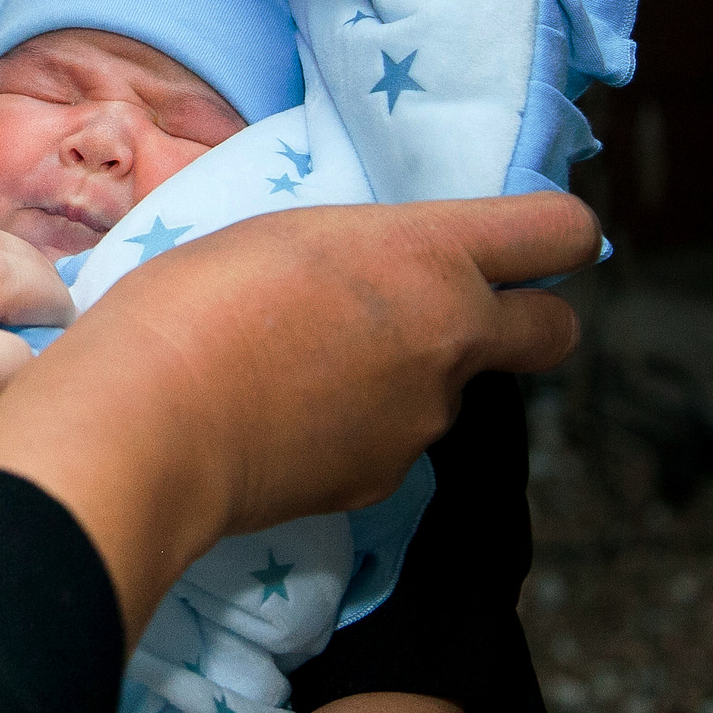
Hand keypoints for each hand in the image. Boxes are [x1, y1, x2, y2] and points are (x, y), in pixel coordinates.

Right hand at [0, 190, 594, 636]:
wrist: (150, 421)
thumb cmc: (196, 299)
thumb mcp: (290, 233)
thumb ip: (367, 254)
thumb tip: (386, 285)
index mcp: (430, 255)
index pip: (561, 232)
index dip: (555, 234)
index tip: (523, 240)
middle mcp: (451, 339)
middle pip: (554, 330)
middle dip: (523, 317)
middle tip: (446, 307)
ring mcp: (423, 420)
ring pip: (451, 388)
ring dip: (409, 372)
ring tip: (308, 360)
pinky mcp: (382, 479)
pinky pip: (392, 439)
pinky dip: (357, 427)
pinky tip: (286, 415)